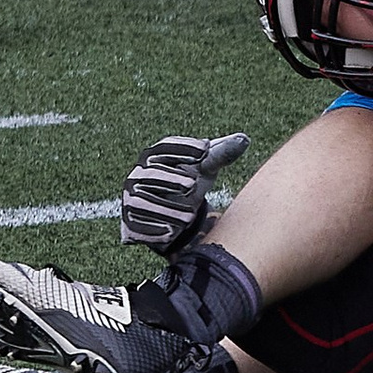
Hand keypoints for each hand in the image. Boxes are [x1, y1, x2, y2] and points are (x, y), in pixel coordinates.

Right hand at [119, 131, 250, 253]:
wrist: (175, 216)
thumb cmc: (189, 184)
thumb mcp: (205, 169)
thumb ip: (221, 154)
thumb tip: (244, 139)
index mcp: (155, 156)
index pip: (165, 148)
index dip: (184, 147)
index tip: (205, 149)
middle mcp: (138, 175)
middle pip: (151, 174)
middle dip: (171, 179)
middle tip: (193, 185)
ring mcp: (130, 199)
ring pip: (142, 202)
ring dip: (165, 209)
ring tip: (189, 217)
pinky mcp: (129, 223)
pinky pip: (136, 226)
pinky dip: (152, 230)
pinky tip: (170, 233)